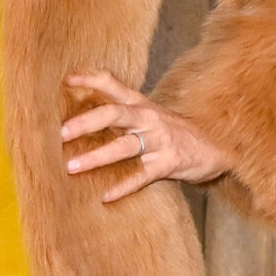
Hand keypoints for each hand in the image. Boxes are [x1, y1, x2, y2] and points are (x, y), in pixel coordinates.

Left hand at [61, 69, 228, 204]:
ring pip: (124, 147)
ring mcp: (159, 141)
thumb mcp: (150, 115)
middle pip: (114, 114)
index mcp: (141, 104)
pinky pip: (141, 176)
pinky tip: (106, 196)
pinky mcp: (168, 163)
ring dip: (96, 157)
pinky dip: (123, 187)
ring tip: (72, 167)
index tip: (66, 79)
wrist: (214, 149)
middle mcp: (148, 118)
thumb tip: (83, 117)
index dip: (90, 79)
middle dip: (86, 122)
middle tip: (61, 133)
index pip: (113, 84)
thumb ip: (122, 113)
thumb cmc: (173, 133)